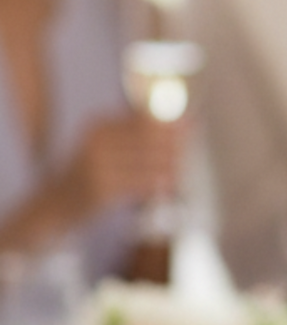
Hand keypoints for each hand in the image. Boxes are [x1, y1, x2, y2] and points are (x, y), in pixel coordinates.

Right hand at [60, 112, 186, 220]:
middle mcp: (97, 142)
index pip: (144, 120)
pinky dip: (158, 183)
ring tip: (180, 169)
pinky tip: (170, 185)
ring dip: (169, 166)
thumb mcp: (108, 144)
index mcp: (99, 125)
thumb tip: (190, 121)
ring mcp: (98, 166)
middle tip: (188, 151)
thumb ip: (142, 132)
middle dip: (172, 145)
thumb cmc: (92, 171)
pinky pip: (140, 183)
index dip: (171, 124)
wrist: (56, 204)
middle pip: (148, 140)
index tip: (193, 125)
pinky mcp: (102, 189)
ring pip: (147, 162)